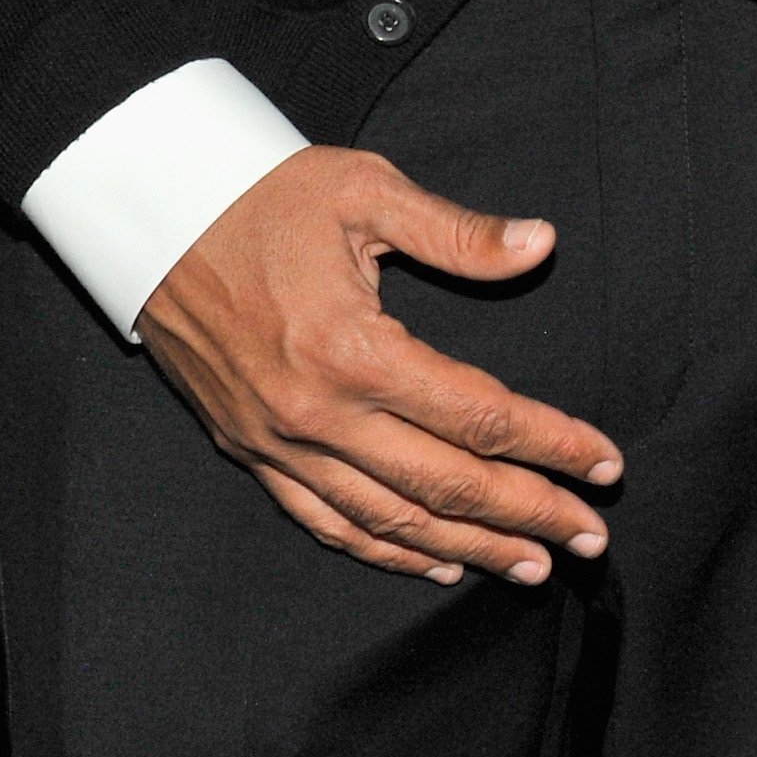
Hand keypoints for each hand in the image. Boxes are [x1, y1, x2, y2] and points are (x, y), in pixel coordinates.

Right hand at [138, 146, 623, 586]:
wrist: (153, 211)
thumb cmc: (263, 194)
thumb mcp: (366, 190)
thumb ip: (459, 233)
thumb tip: (540, 244)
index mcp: (353, 349)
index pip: (479, 418)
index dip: (551, 445)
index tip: (603, 464)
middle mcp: (318, 413)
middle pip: (445, 486)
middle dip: (527, 515)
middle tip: (589, 536)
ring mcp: (279, 442)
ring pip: (391, 521)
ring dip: (469, 549)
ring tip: (532, 565)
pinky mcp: (250, 450)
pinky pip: (326, 521)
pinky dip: (386, 551)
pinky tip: (435, 563)